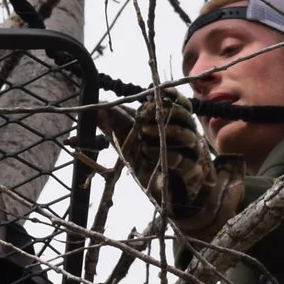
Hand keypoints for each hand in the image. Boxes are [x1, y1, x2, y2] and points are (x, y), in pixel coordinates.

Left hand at [99, 97, 241, 236]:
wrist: (161, 193)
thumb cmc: (144, 162)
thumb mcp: (126, 140)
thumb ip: (112, 125)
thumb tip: (92, 112)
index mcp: (176, 124)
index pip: (181, 104)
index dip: (174, 95)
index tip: (160, 90)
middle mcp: (188, 136)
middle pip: (186, 116)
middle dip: (168, 111)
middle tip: (147, 111)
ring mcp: (191, 155)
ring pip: (188, 137)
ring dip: (168, 131)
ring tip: (144, 131)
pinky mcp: (190, 173)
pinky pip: (185, 162)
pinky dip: (169, 155)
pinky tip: (148, 151)